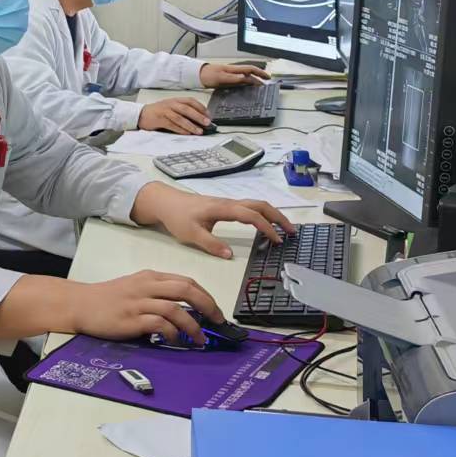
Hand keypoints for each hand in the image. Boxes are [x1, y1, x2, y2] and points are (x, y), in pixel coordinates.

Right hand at [69, 270, 225, 341]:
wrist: (79, 304)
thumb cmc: (106, 298)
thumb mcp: (134, 287)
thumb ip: (157, 293)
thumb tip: (185, 309)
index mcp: (149, 277)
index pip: (186, 281)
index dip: (206, 296)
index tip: (215, 311)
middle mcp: (146, 287)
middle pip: (186, 290)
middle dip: (208, 306)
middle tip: (218, 322)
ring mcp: (138, 303)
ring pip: (175, 308)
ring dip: (193, 325)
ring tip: (200, 339)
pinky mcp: (131, 319)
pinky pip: (160, 324)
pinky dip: (173, 333)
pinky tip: (176, 340)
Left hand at [132, 182, 294, 258]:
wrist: (164, 201)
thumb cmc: (176, 217)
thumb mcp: (191, 234)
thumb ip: (211, 244)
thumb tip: (230, 255)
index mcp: (222, 209)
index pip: (250, 215)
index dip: (266, 227)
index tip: (277, 240)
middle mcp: (228, 203)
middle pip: (260, 205)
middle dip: (278, 217)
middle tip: (292, 232)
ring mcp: (227, 203)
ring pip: (256, 204)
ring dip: (272, 214)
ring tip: (284, 229)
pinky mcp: (224, 206)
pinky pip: (249, 207)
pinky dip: (262, 214)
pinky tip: (265, 225)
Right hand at [138, 97, 210, 134]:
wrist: (142, 114)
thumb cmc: (159, 112)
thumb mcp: (172, 107)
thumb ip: (183, 111)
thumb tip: (200, 119)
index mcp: (175, 100)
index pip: (191, 101)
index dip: (201, 107)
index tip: (209, 115)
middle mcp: (171, 104)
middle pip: (187, 109)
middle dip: (198, 116)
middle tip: (207, 123)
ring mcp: (165, 111)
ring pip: (180, 118)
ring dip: (191, 125)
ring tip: (199, 131)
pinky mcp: (160, 120)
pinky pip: (172, 125)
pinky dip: (181, 130)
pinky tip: (187, 133)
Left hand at [201, 62, 267, 87]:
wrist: (197, 74)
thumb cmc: (207, 75)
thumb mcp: (222, 78)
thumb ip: (234, 79)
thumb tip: (247, 78)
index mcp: (233, 69)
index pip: (251, 69)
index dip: (260, 73)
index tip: (267, 78)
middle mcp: (233, 70)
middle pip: (250, 71)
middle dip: (259, 75)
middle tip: (266, 81)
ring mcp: (230, 73)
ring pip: (245, 74)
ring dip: (253, 78)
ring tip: (259, 84)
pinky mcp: (227, 77)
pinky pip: (240, 78)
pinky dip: (246, 81)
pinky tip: (246, 85)